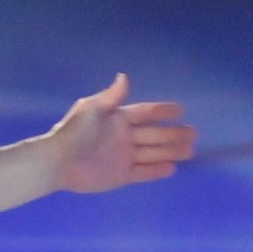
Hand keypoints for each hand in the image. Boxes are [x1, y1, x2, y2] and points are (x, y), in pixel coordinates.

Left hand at [46, 73, 195, 193]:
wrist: (57, 162)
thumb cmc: (74, 132)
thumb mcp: (92, 109)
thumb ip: (111, 96)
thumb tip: (124, 76)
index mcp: (117, 119)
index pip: (145, 113)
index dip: (162, 111)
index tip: (181, 110)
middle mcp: (123, 137)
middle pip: (155, 134)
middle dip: (174, 133)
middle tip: (194, 133)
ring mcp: (122, 157)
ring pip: (153, 153)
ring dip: (172, 151)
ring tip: (191, 150)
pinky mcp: (120, 175)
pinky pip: (143, 172)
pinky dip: (157, 170)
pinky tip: (173, 168)